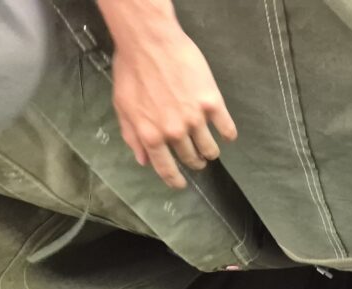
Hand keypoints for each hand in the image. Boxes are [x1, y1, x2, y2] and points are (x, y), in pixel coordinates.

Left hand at [100, 0, 236, 188]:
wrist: (150, 41)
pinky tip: (227, 135)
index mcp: (151, 135)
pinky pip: (226, 128)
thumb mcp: (123, 106)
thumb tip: (142, 160)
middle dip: (194, 162)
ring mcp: (195, 119)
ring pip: (210, 148)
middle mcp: (174, 132)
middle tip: (197, 160)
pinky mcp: (212, 103)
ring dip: (210, 153)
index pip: (166, 168)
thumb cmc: (132, 70)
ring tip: (210, 150)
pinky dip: (228, 134)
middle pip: (190, 158)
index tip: (181, 184)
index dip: (174, 180)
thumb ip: (132, 136)